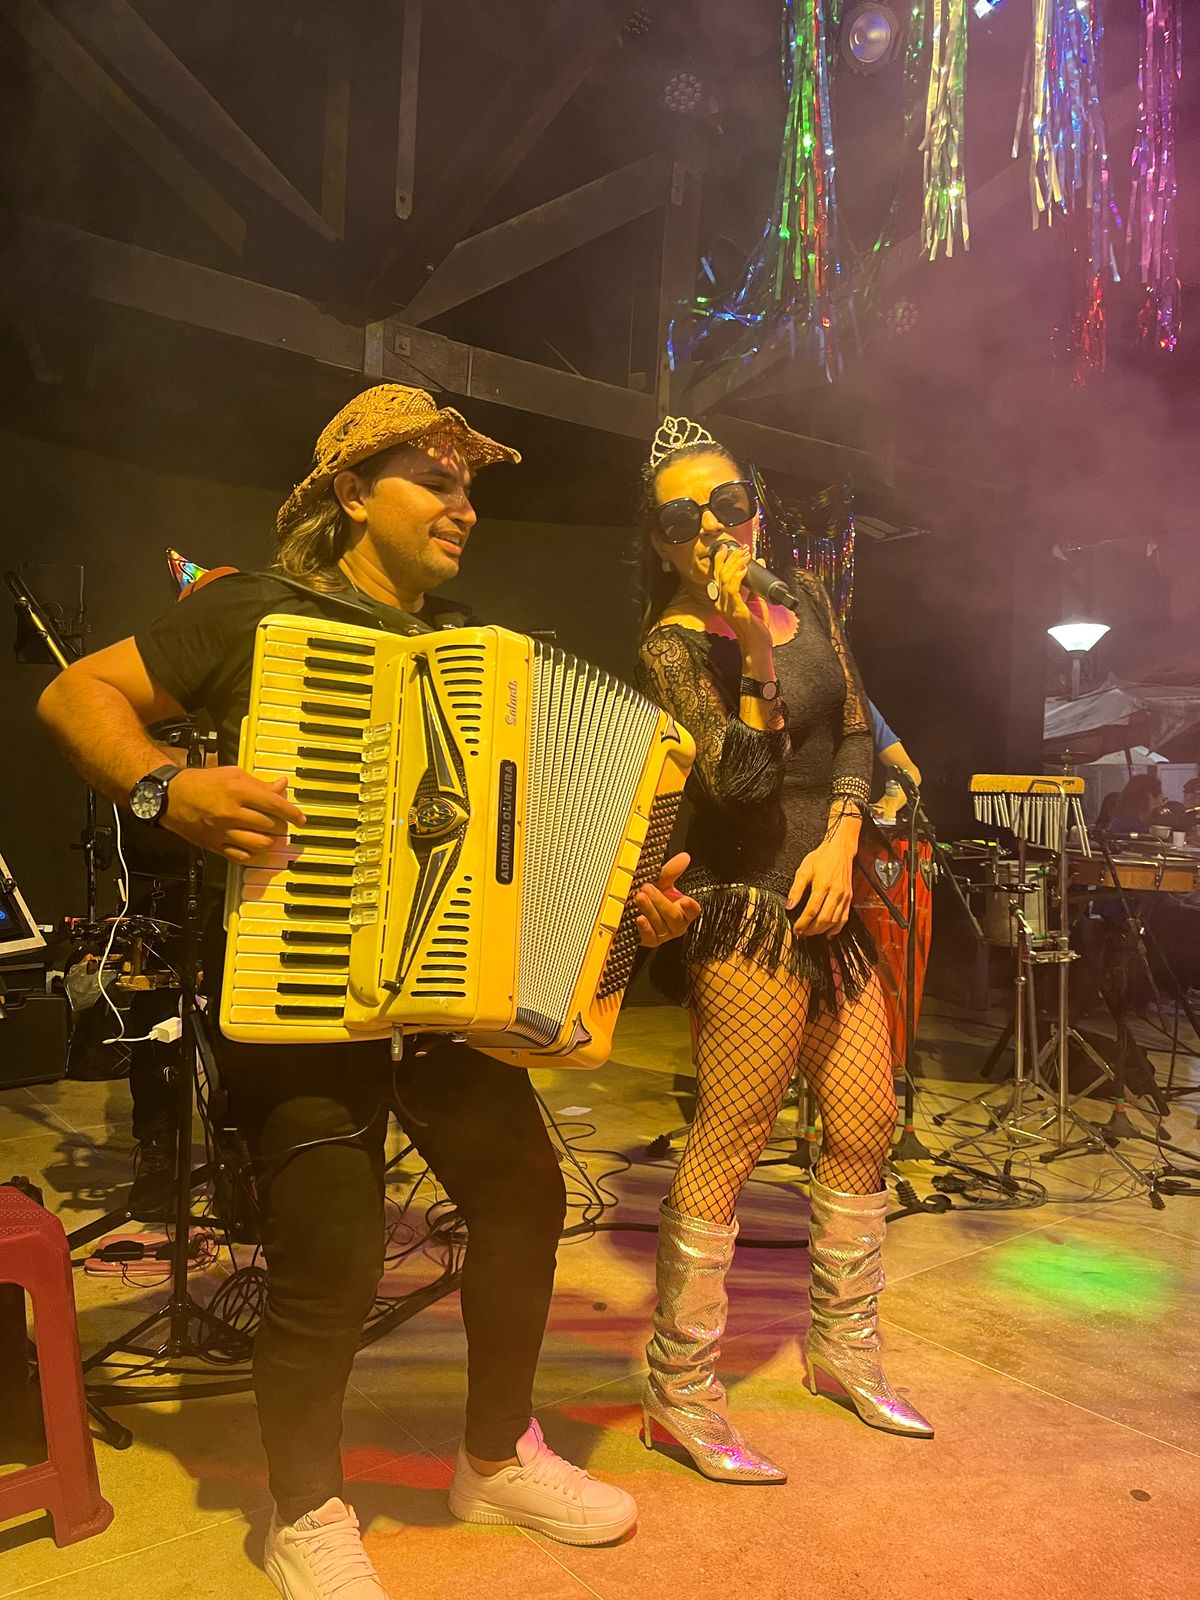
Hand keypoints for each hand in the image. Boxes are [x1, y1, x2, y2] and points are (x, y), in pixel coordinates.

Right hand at [163, 766, 306, 863]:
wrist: (170, 797)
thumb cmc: (200, 783)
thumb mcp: (232, 774)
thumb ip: (258, 783)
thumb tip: (281, 786)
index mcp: (236, 791)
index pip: (274, 804)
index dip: (292, 813)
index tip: (300, 818)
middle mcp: (230, 813)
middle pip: (270, 825)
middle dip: (281, 825)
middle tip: (281, 822)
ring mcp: (222, 832)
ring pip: (260, 844)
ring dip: (271, 840)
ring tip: (271, 834)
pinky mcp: (215, 845)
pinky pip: (242, 857)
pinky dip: (254, 854)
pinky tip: (256, 846)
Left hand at [634, 852, 701, 947]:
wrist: (634, 910)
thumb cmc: (653, 896)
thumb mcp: (662, 882)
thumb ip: (672, 871)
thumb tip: (684, 857)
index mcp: (684, 911)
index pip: (693, 910)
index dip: (690, 906)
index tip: (684, 899)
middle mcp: (676, 924)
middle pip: (674, 917)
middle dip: (661, 902)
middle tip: (648, 888)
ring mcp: (664, 934)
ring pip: (661, 926)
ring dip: (650, 911)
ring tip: (639, 897)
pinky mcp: (650, 940)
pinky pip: (650, 938)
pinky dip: (645, 929)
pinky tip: (639, 919)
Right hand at [708, 543, 772, 650]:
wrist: (757, 646)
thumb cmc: (756, 627)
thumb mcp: (755, 601)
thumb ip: (755, 584)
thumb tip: (759, 564)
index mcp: (723, 600)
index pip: (717, 576)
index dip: (721, 560)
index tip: (730, 548)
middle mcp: (721, 602)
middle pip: (720, 573)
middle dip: (731, 557)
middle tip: (743, 548)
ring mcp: (726, 606)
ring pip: (725, 578)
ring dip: (736, 563)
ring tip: (745, 555)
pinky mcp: (736, 610)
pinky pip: (732, 589)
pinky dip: (738, 576)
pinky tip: (745, 568)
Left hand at [786, 834, 854, 937]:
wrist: (840, 850)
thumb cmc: (822, 858)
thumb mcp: (804, 870)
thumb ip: (796, 889)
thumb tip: (789, 906)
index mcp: (823, 884)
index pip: (812, 910)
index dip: (803, 922)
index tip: (796, 929)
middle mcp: (836, 892)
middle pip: (824, 918)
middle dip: (811, 929)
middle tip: (801, 933)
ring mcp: (844, 896)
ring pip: (834, 921)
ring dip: (822, 930)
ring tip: (811, 933)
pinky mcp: (849, 898)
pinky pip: (844, 918)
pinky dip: (836, 928)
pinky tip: (828, 933)